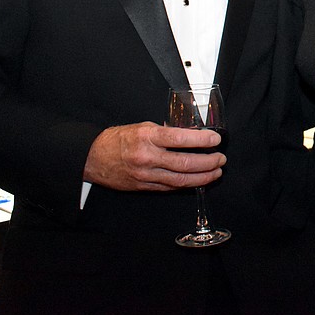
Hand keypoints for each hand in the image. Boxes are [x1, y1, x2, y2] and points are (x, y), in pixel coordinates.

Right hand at [83, 121, 224, 191]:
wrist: (94, 158)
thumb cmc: (118, 139)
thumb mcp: (142, 126)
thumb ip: (165, 131)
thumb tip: (188, 134)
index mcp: (147, 137)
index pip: (180, 138)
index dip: (201, 140)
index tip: (215, 139)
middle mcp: (148, 157)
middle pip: (185, 163)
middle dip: (208, 162)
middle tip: (220, 158)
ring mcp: (146, 175)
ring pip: (181, 180)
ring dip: (203, 177)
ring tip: (216, 172)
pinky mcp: (145, 187)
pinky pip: (171, 187)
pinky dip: (187, 184)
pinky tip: (198, 181)